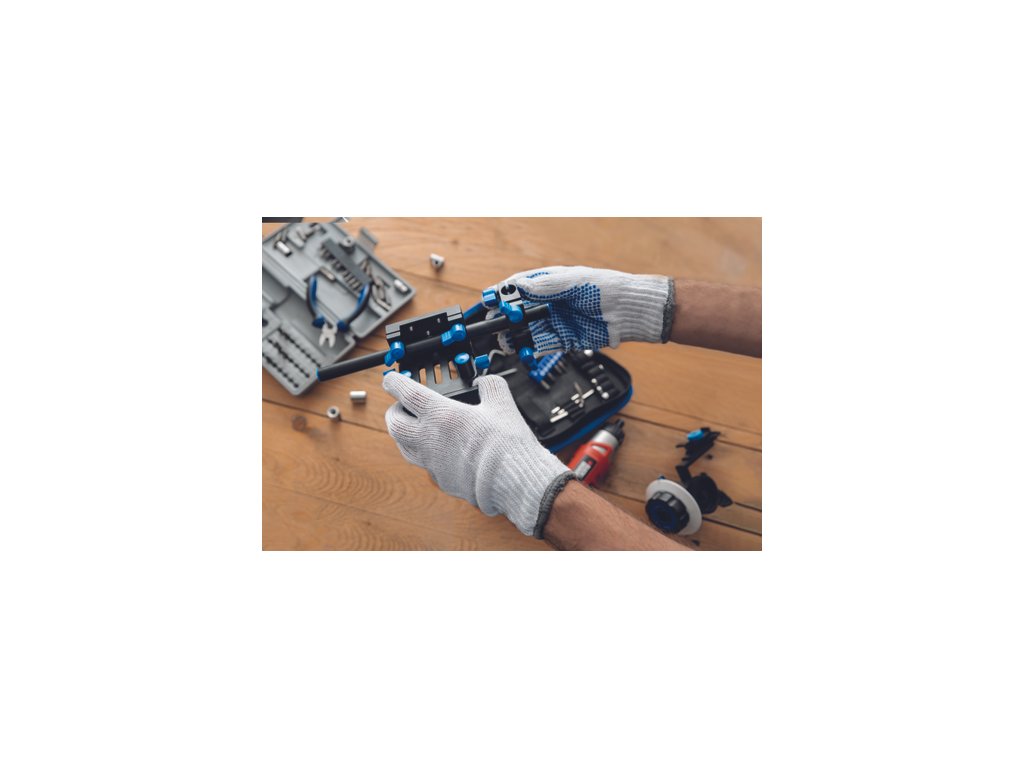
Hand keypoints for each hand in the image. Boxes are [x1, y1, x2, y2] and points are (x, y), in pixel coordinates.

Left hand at [382, 372, 572, 536]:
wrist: (512, 481)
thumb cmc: (506, 443)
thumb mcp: (502, 403)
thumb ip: (490, 386)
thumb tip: (485, 382)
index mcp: (441, 415)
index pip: (407, 394)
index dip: (395, 383)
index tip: (390, 380)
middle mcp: (430, 439)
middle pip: (394, 424)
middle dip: (392, 412)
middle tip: (399, 406)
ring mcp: (433, 463)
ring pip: (404, 447)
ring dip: (404, 435)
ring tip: (413, 428)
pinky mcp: (442, 480)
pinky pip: (426, 465)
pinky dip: (427, 455)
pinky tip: (439, 452)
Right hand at [488, 266, 673, 352]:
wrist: (628, 311)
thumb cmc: (605, 288)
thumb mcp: (574, 281)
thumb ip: (546, 286)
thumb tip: (518, 286)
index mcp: (549, 282)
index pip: (517, 287)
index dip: (501, 294)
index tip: (488, 300)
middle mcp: (549, 302)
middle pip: (518, 311)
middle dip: (504, 319)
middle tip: (491, 326)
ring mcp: (555, 321)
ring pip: (528, 331)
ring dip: (515, 337)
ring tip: (505, 342)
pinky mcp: (564, 339)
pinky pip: (543, 345)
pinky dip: (532, 350)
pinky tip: (523, 352)